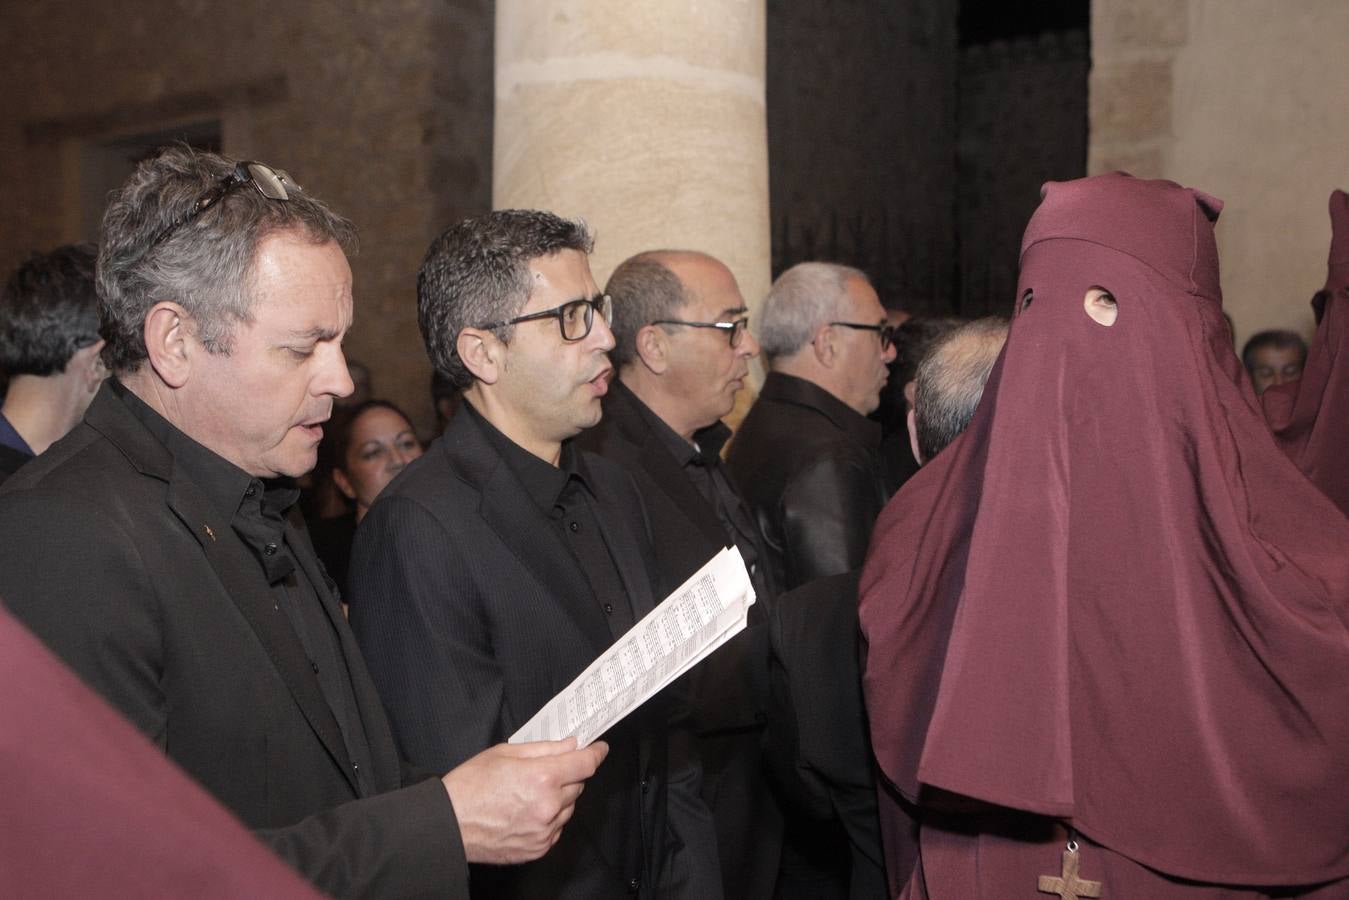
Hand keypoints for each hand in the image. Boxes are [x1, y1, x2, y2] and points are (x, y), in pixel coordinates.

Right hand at [442, 738, 608, 863]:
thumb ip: (544, 749)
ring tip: (528, 794)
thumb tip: (571, 745)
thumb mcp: (505, 753)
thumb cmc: (470, 786)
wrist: (449, 824)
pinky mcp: (538, 848)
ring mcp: (544, 830)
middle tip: (544, 772)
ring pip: (568, 808)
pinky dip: (549, 818)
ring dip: (559, 798)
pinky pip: (557, 828)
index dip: (595, 753)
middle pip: (578, 785)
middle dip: (567, 775)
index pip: (585, 764)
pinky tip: (526, 812)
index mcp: (541, 777)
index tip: (599, 749)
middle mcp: (548, 806)